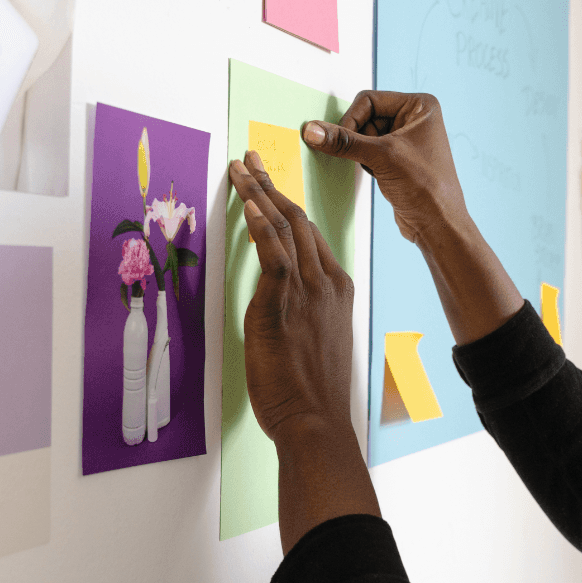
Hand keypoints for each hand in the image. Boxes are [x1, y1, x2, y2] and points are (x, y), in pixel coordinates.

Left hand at [230, 151, 354, 440]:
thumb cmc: (315, 394)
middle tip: (252, 161)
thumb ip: (307, 316)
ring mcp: (308, 291)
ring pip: (284, 227)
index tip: (272, 189)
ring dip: (260, 192)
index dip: (288, 208)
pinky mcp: (284, 303)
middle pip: (299, 221)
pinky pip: (274, 252)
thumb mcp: (320, 344)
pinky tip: (249, 200)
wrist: (317, 421)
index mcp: (338, 290)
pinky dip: (261, 222)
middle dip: (273, 186)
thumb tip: (287, 308)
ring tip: (242, 167)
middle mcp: (327, 283)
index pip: (312, 236)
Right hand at [302, 91, 466, 247]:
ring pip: (364, 136)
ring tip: (380, 169)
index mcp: (420, 106)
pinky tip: (379, 176)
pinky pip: (369, 152)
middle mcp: (415, 118)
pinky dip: (365, 162)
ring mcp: (405, 139)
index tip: (345, 139)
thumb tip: (313, 130)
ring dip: (362, 153)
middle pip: (365, 117)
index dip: (353, 119)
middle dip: (360, 139)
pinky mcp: (397, 159)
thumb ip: (344, 142)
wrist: (438, 224)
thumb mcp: (381, 157)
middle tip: (368, 158)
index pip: (369, 99)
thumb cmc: (426, 187)